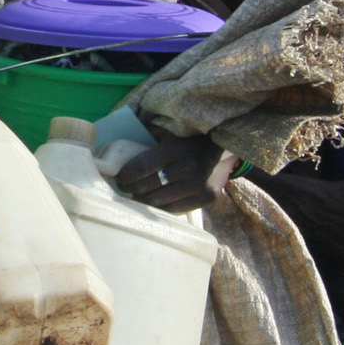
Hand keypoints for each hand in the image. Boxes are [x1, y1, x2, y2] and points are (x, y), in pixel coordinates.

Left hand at [115, 130, 237, 213]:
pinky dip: (160, 207)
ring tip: (136, 194)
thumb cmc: (191, 142)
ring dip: (143, 199)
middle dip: (131, 188)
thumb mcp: (171, 135)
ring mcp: (201, 185)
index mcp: (177, 148)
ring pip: (160, 200)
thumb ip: (149, 139)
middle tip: (124, 187)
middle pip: (150, 185)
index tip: (118, 177)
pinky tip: (153, 201)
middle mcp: (190, 167)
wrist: (226, 151)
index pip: (143, 166)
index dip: (126, 175)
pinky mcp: (208, 198)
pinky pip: (175, 209)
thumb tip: (120, 147)